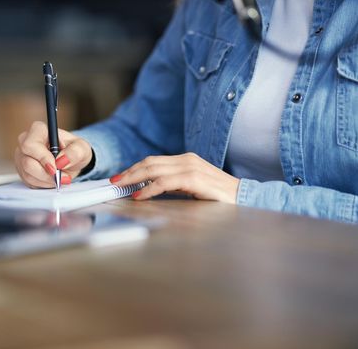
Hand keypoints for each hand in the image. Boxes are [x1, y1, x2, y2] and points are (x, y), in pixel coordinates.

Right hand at [15, 121, 92, 188]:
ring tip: (60, 177)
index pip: (30, 145)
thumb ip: (75, 152)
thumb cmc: (74, 150)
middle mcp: (26, 141)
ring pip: (27, 174)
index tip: (56, 167)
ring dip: (46, 180)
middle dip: (46, 174)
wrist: (70, 160)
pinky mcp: (22, 169)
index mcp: (38, 130)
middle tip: (62, 176)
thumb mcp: (82, 149)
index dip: (42, 158)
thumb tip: (62, 160)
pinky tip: (52, 179)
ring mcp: (22, 156)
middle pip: (27, 162)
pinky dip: (43, 184)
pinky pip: (28, 181)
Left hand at [110, 153, 239, 203]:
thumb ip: (174, 185)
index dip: (134, 168)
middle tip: (113, 181)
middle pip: (149, 163)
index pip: (153, 161)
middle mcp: (186, 160)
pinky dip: (148, 189)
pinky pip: (164, 183)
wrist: (244, 198)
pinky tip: (139, 195)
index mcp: (185, 160)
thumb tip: (150, 189)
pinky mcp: (194, 179)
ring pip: (153, 170)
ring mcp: (190, 167)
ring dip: (133, 178)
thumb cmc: (219, 196)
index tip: (120, 177)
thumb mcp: (192, 187)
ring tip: (120, 187)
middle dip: (128, 172)